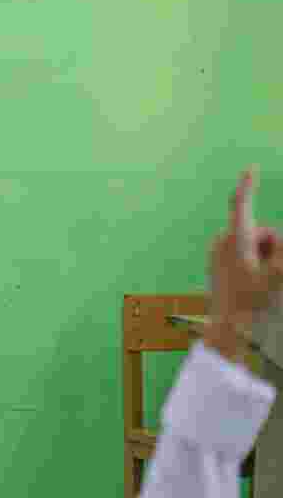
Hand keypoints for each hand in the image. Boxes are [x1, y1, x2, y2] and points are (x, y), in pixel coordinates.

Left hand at [207, 168, 282, 357]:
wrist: (228, 330)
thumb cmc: (253, 304)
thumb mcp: (280, 274)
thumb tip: (276, 238)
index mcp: (234, 241)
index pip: (241, 205)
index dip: (247, 185)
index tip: (250, 168)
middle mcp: (223, 242)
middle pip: (263, 231)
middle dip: (275, 247)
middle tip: (267, 276)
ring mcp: (220, 252)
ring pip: (258, 244)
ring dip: (268, 258)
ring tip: (259, 282)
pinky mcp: (221, 261)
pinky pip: (249, 254)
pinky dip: (259, 262)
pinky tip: (256, 281)